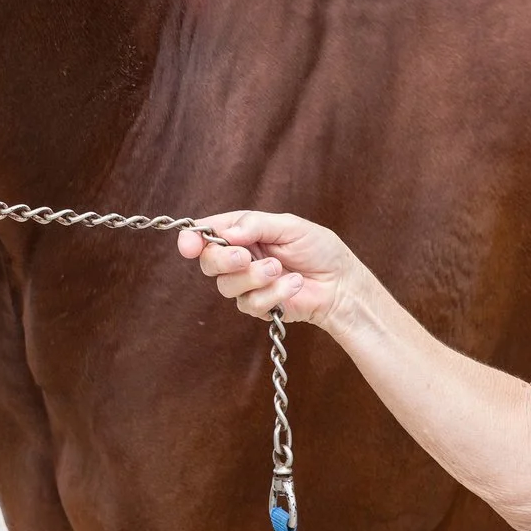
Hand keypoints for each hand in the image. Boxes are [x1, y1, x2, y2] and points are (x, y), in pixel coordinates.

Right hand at [177, 211, 363, 327]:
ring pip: (227, 286)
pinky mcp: (258, 306)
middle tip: (245, 257)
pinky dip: (273, 292)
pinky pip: (250, 303)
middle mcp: (240, 258)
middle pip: (208, 262)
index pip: (208, 233)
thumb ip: (257, 225)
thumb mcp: (290, 226)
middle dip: (223, 259)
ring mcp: (247, 284)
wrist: (341, 283)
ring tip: (279, 269)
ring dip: (253, 276)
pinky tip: (294, 283)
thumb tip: (228, 233)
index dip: (193, 238)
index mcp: (243, 233)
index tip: (189, 245)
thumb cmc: (319, 250)